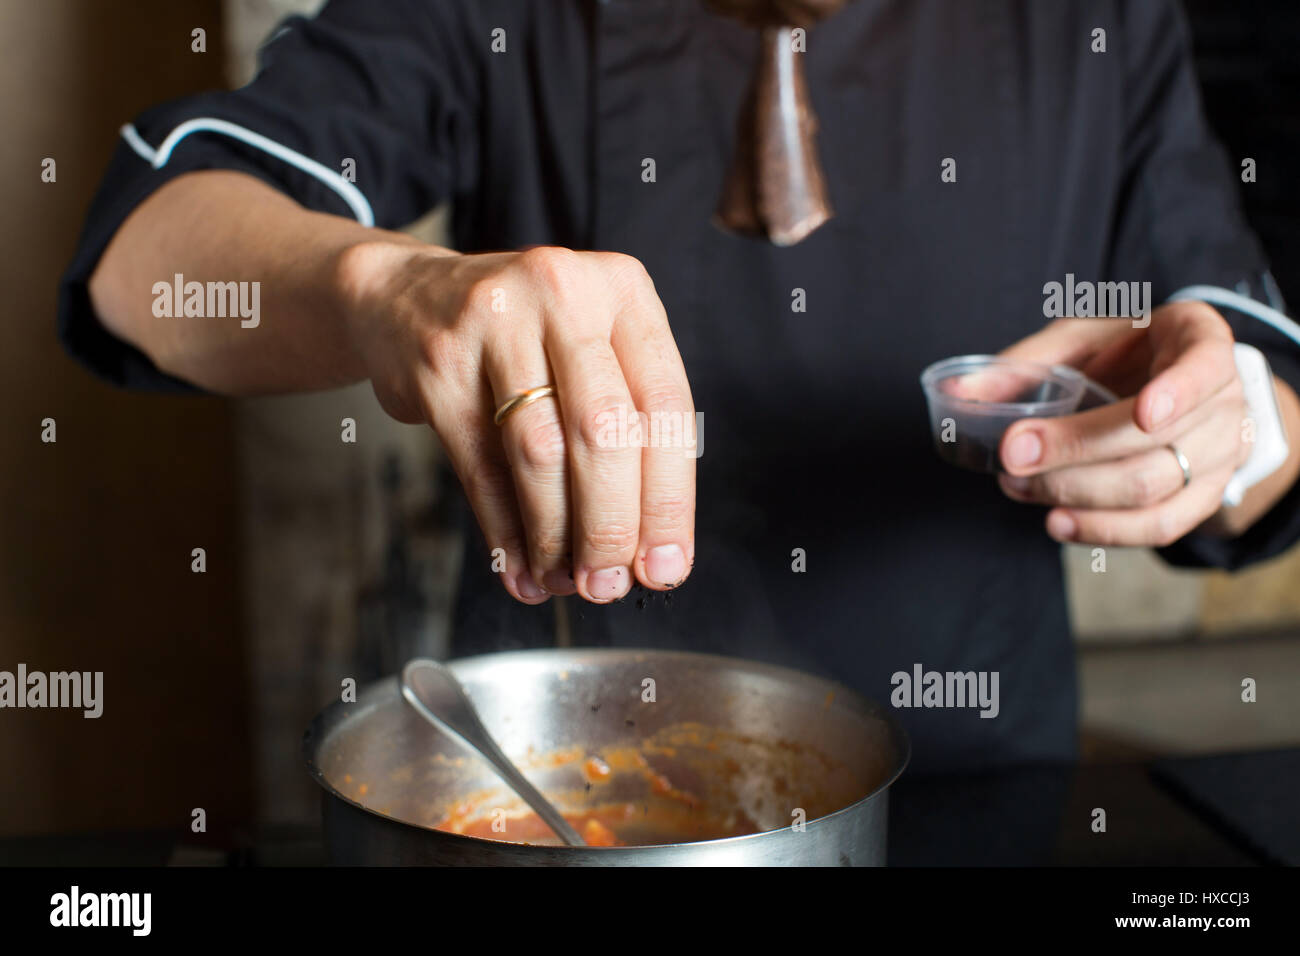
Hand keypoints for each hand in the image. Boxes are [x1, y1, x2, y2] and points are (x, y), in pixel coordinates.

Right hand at [334, 242, 695, 603]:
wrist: (409, 298)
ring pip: (540, 452)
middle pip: (605, 430)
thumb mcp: (593, 346)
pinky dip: (505, 531)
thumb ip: (630, 424)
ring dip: (556, 534)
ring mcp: (495, 322)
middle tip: (610, 584)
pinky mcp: (440, 363)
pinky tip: (519, 568)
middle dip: (611, 525)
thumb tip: (648, 548)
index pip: (665, 406)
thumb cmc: (526, 338)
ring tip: (566, 582)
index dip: (669, 498)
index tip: (666, 565)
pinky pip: (481, 466)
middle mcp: (564, 293)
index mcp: (623, 290)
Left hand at [994, 303, 1251, 546]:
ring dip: (1076, 493)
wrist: (1170, 385)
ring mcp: (1222, 452)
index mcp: (1199, 340)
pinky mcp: (1206, 496)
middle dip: (1075, 452)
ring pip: (1152, 488)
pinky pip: (1160, 527)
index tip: (1144, 413)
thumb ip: (1022, 364)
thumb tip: (955, 395)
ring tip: (1019, 487)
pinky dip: (1103, 530)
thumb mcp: (1078, 340)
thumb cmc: (1122, 353)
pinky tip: (1057, 523)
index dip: (1179, 392)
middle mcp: (1224, 398)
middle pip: (1155, 440)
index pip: (1205, 364)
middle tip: (1012, 456)